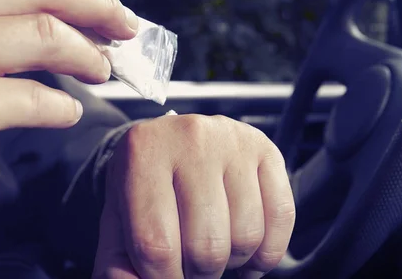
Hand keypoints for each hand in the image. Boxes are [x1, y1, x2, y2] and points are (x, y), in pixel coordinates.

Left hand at [93, 114, 294, 277]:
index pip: (156, 244)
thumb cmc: (145, 184)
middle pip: (206, 245)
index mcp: (143, 152)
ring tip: (215, 250)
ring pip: (246, 236)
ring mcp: (231, 140)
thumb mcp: (120, 217)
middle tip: (190, 265)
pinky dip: (267, 251)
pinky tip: (247, 252)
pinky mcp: (265, 148)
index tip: (167, 276)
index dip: (163, 278)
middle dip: (199, 273)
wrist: (169, 142)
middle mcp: (190, 138)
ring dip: (233, 262)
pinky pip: (281, 218)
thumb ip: (120, 261)